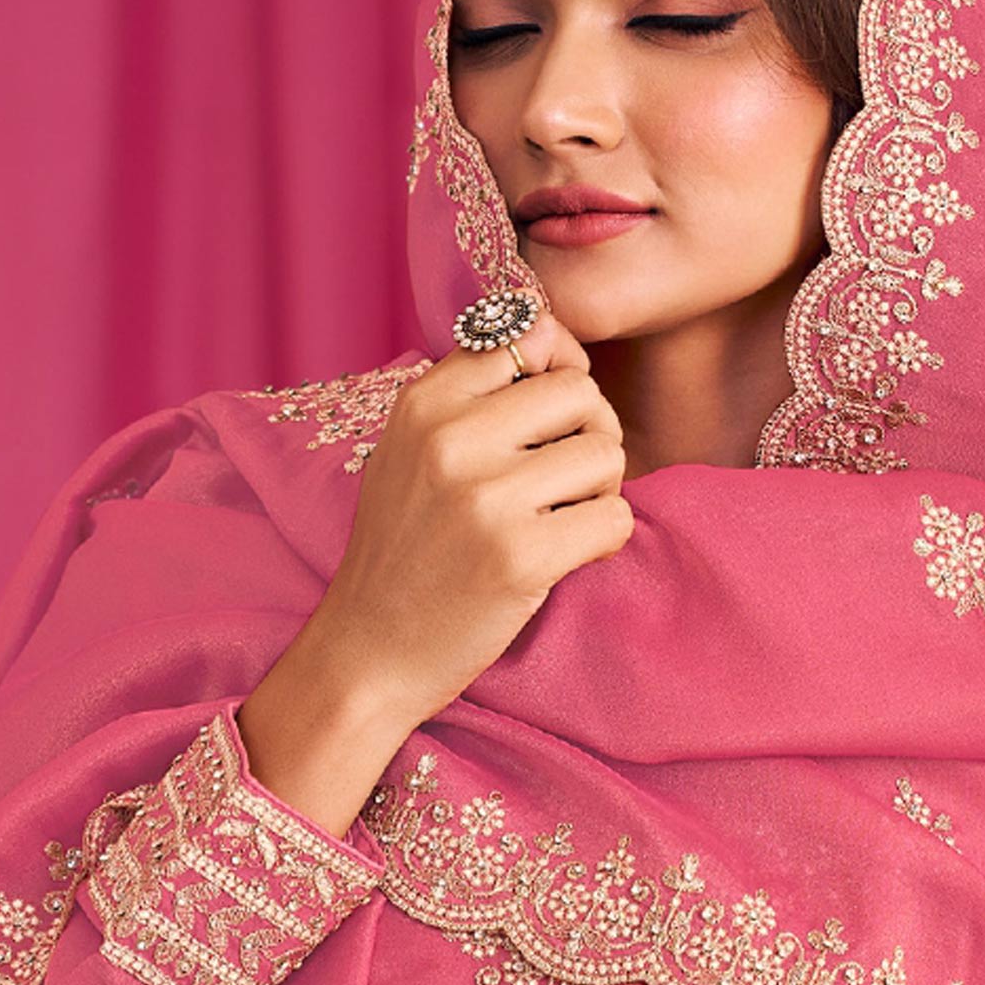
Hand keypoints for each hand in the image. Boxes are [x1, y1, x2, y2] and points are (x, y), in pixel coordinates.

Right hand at [236, 311, 629, 835]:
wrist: (368, 651)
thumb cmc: (403, 551)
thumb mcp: (410, 451)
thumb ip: (472, 393)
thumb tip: (552, 333)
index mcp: (424, 403)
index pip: (529, 341)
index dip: (558, 376)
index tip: (549, 422)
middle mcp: (452, 440)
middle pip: (581, 394)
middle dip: (590, 436)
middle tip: (566, 482)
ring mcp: (486, 499)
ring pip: (607, 455)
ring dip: (600, 492)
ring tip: (561, 521)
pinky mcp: (520, 558)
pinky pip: (615, 519)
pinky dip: (606, 541)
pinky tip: (570, 558)